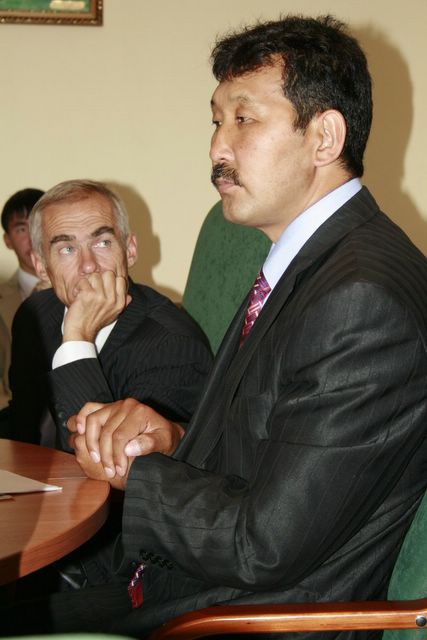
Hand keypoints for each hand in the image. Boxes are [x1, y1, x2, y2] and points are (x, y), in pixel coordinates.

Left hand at [63, 271, 130, 341]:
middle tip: (94, 288)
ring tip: (86, 292)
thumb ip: (122, 304)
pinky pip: (84, 281)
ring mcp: (100, 297)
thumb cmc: (95, 323)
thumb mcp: (114, 315)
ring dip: (89, 282)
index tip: (105, 286)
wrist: (81, 332)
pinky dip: (79, 287)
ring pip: (95, 276)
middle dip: (100, 278)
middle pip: (109, 274)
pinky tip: (79, 294)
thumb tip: (129, 296)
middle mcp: (112, 299)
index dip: (112, 280)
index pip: (121, 280)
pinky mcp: (88, 295)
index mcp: (120, 303)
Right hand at [68, 398, 184, 479]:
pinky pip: (89, 408)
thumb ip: (149, 444)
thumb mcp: (164, 442)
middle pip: (106, 432)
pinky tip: (79, 432)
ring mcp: (115, 404)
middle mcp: (126, 405)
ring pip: (93, 421)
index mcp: (139, 412)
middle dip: (105, 455)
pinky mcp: (107, 407)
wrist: (164, 430)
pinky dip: (80, 419)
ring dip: (91, 442)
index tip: (118, 471)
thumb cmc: (164, 437)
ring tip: (96, 459)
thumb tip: (129, 449)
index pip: (120, 437)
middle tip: (109, 472)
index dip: (116, 457)